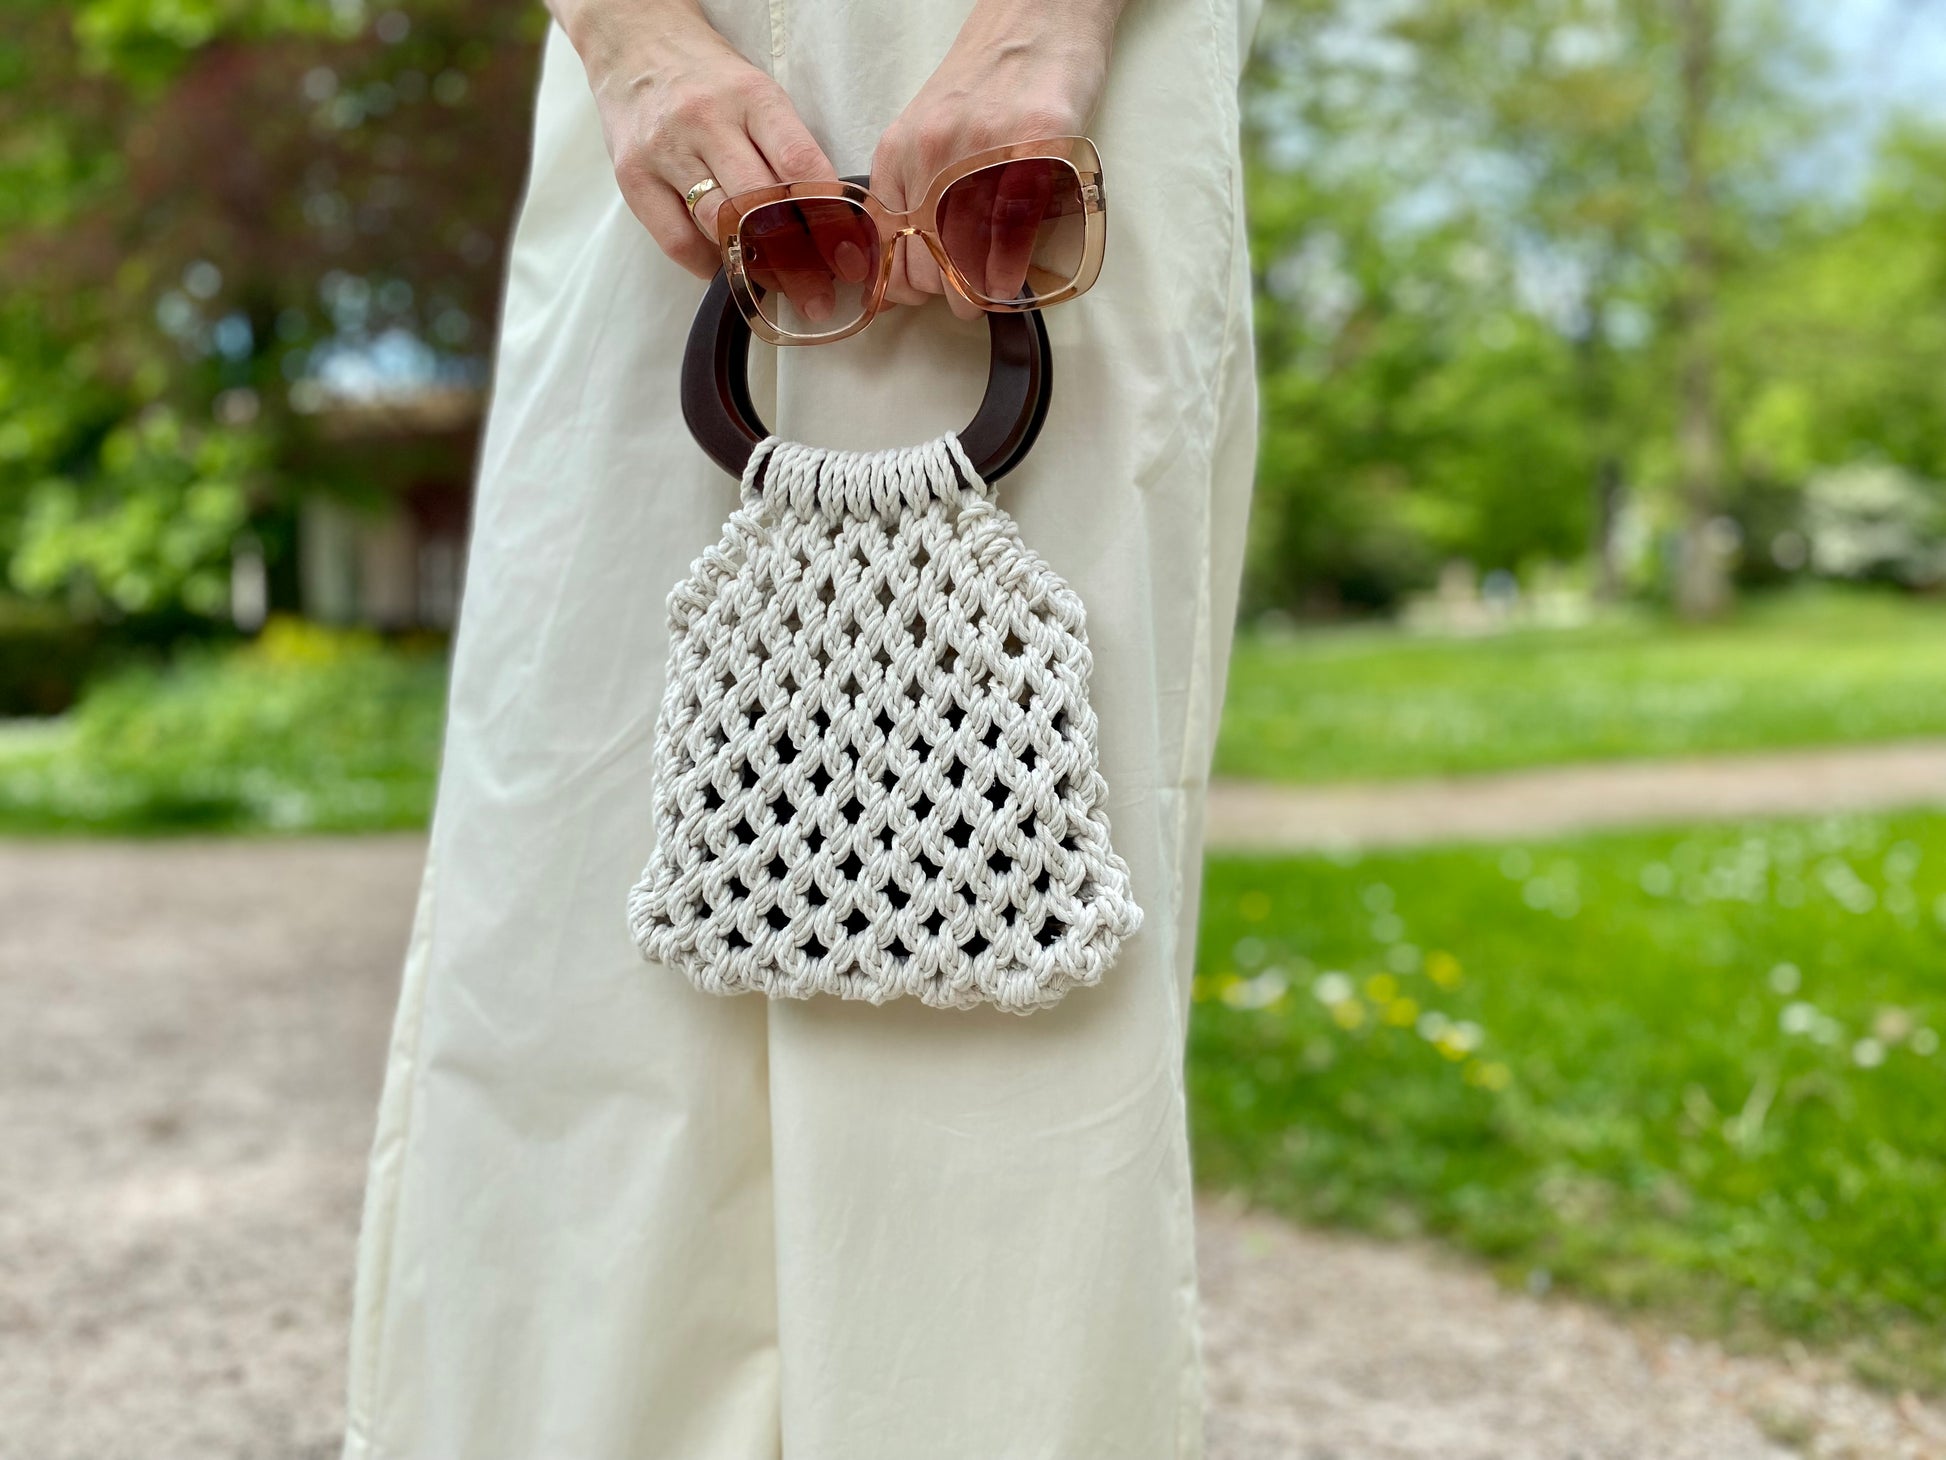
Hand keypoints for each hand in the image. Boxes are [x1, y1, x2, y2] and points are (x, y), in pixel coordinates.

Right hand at [552, 0, 843, 314]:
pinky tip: (725, 267)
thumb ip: (789, 150)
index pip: (800, 166)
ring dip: (754, 267)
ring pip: (719, 226)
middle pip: (760, 206)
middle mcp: (707, 121)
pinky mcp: (633, 176)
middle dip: (797, 261)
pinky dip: (707, 263)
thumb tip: (825, 224)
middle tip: (819, 298)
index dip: (829, 221)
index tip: (849, 259)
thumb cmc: (709, 79)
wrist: (635, 43)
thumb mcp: (759, 95)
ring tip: (779, 288)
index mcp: (752, 98)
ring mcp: (666, 149)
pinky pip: (676, 240)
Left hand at [870, 0, 1122, 320]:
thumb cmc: (989, 80)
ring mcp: (982, 148)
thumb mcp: (929, 131)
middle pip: (924, 263)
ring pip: (965, 255)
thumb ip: (915, 186)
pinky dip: (1009, 268)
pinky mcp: (1035, 142)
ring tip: (989, 293)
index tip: (925, 295)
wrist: (1037, 16)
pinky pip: (1013, 228)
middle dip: (944, 295)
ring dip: (976, 291)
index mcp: (900, 153)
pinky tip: (1012, 280)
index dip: (904, 286)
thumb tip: (913, 259)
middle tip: (965, 300)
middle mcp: (932, 153)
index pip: (887, 247)